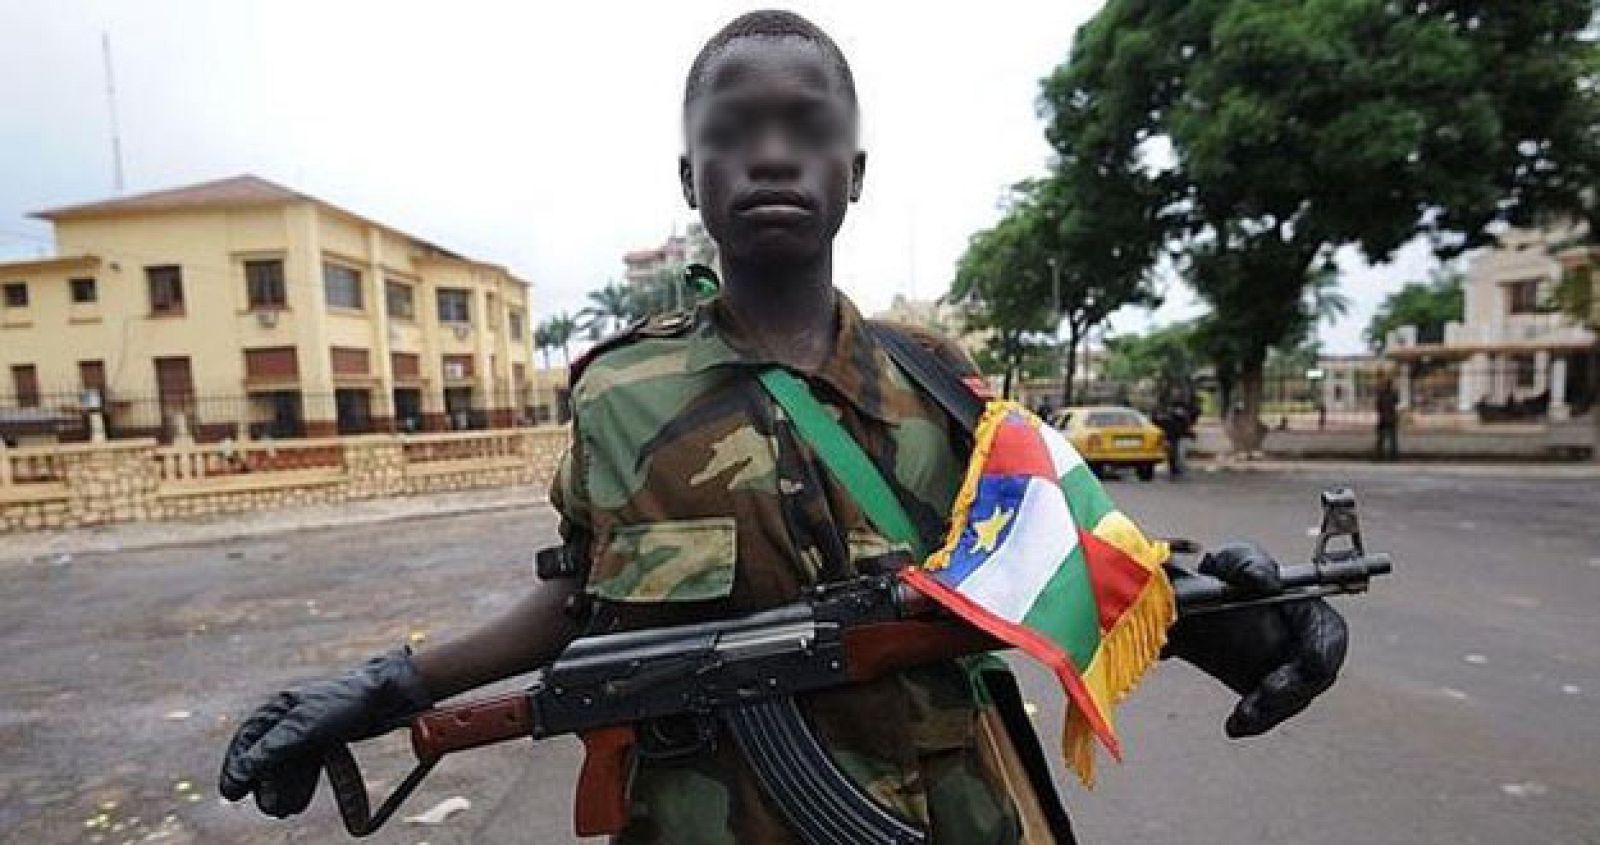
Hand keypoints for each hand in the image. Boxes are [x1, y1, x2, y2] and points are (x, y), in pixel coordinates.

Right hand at [218, 649, 431, 816]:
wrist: (389, 695)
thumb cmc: (345, 704)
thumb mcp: (303, 728)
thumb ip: (271, 749)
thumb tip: (241, 773)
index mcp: (279, 707)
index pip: (247, 739)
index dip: (236, 767)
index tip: (231, 794)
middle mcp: (291, 716)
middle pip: (266, 755)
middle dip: (264, 784)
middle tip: (269, 808)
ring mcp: (310, 727)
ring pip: (286, 763)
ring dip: (282, 788)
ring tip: (283, 811)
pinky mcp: (328, 737)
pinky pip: (306, 764)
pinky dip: (300, 783)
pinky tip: (298, 802)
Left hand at [1164, 542, 1348, 737]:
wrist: (1191, 607)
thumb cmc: (1223, 576)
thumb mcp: (1231, 562)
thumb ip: (1248, 564)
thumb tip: (1264, 579)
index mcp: (1309, 607)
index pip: (1330, 635)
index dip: (1319, 653)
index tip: (1299, 667)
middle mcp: (1308, 643)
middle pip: (1315, 676)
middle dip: (1291, 692)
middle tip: (1262, 700)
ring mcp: (1291, 670)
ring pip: (1293, 699)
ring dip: (1270, 711)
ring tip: (1241, 719)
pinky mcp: (1271, 692)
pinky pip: (1272, 712)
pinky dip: (1256, 721)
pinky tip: (1235, 727)